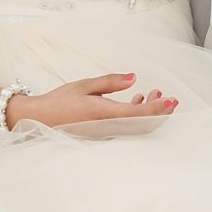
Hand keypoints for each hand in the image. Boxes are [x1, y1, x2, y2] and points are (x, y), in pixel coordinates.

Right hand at [20, 76, 177, 126]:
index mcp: (104, 114)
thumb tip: (133, 78)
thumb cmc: (59, 101)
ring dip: (149, 112)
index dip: (159, 108)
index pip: (140, 114)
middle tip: (171, 99)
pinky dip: (136, 115)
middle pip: (144, 125)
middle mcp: (108, 127)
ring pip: (137, 127)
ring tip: (153, 93)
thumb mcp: (85, 86)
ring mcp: (107, 133)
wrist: (40, 119)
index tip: (172, 100)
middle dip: (160, 112)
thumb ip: (111, 82)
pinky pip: (127, 127)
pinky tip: (136, 99)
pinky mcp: (104, 134)